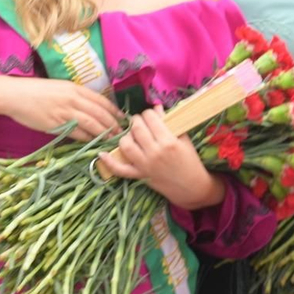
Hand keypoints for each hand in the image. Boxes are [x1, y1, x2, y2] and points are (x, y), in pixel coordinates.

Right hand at [3, 77, 123, 140]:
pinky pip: (76, 132)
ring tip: (111, 138)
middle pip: (100, 112)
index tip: (122, 118)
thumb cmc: (35, 91)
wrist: (13, 95)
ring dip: (103, 132)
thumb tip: (90, 107)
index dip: (113, 110)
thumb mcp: (59, 88)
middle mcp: (73, 99)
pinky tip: (92, 141)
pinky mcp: (55, 123)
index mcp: (75, 88)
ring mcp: (64, 111)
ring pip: (91, 123)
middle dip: (112, 123)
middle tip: (121, 132)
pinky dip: (87, 137)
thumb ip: (75, 96)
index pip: (101, 100)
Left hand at [98, 107, 222, 210]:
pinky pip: (120, 169)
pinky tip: (101, 154)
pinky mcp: (139, 175)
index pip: (151, 119)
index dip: (148, 113)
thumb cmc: (190, 160)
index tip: (150, 114)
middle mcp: (155, 152)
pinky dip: (109, 162)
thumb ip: (171, 123)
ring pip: (126, 145)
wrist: (191, 186)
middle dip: (136, 120)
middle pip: (137, 129)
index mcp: (169, 141)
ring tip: (132, 133)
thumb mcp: (184, 139)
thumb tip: (156, 108)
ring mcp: (145, 165)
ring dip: (126, 135)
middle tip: (139, 121)